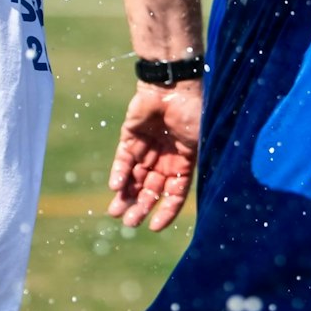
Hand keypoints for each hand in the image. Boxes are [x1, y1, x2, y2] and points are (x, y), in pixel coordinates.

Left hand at [107, 78, 202, 230]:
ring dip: (126, 194)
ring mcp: (147, 146)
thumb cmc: (192, 113)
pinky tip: (116, 187)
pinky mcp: (130, 135)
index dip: (166, 210)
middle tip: (129, 223)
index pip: (174, 193)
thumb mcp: (194, 146)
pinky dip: (119, 173)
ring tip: (115, 212)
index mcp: (184, 161)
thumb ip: (181, 171)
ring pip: (134, 176)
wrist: (173, 84)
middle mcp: (164, 157)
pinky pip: (123, 158)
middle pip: (151, 188)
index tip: (154, 227)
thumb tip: (175, 198)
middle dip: (141, 206)